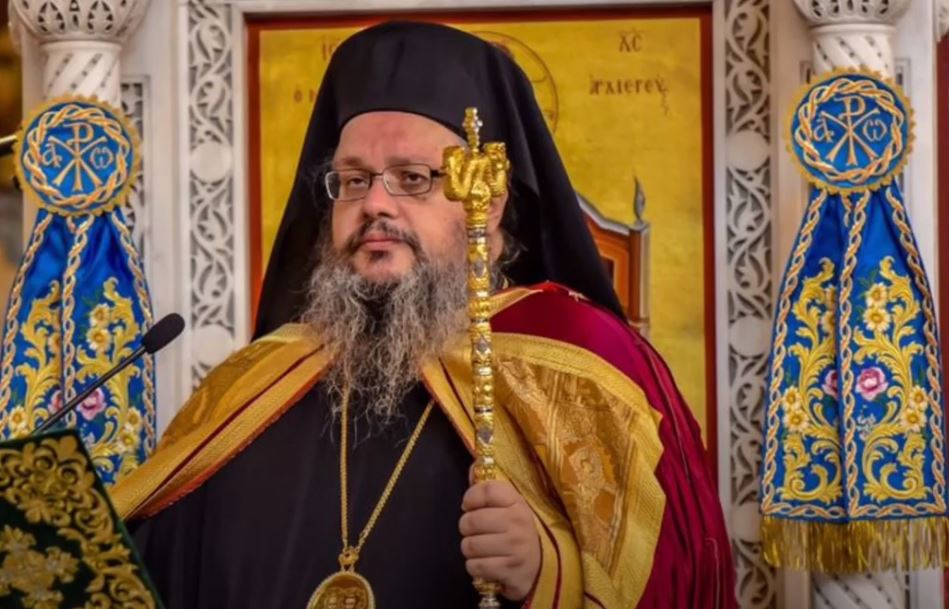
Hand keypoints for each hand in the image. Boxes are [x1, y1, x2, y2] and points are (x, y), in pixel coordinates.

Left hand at [459, 477, 540, 600]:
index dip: (471, 497)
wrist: (540, 567)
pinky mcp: (509, 570)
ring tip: (481, 548)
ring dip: (470, 549)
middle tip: (476, 531)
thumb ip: (489, 489)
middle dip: (467, 528)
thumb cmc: (516, 532)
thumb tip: (474, 467)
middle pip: (471, 520)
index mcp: (517, 503)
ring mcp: (514, 548)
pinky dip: (475, 567)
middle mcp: (517, 522)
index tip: (469, 505)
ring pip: (469, 545)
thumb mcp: (509, 507)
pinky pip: (474, 566)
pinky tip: (486, 563)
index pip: (487, 490)